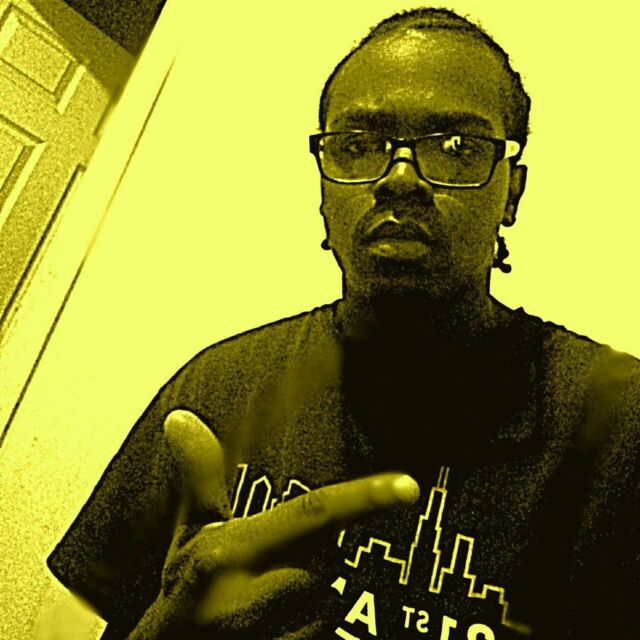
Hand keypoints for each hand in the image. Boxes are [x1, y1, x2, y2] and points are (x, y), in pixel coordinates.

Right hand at [128, 410, 419, 638]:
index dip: (364, 498)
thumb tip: (181, 418)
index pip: (314, 514)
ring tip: (263, 602)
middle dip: (307, 554)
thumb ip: (202, 476)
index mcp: (236, 553)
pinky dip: (306, 620)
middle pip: (328, 555)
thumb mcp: (191, 533)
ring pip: (329, 593)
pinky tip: (273, 622)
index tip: (408, 486)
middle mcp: (264, 595)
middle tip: (268, 570)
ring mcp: (284, 633)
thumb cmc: (188, 592)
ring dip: (304, 589)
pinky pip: (326, 626)